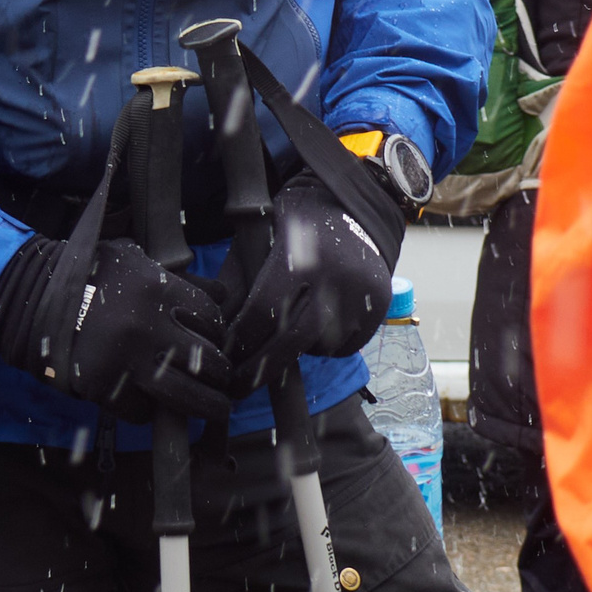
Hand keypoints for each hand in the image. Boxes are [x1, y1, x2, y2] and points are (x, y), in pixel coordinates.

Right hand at [0, 232, 234, 424]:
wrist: (31, 298)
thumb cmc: (87, 275)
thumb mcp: (132, 262)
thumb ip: (178, 279)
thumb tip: (225, 297)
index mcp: (158, 289)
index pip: (212, 319)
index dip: (216, 332)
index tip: (211, 340)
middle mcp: (148, 326)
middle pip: (209, 361)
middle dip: (218, 372)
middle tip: (217, 377)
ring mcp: (128, 361)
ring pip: (188, 397)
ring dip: (206, 406)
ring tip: (212, 408)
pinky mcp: (105, 388)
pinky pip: (143, 412)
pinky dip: (147, 410)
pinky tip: (145, 398)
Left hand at [221, 170, 403, 390]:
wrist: (354, 204)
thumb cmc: (294, 220)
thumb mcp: (259, 235)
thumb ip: (238, 278)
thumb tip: (211, 327)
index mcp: (300, 256)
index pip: (264, 311)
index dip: (241, 340)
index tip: (223, 358)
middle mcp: (336, 278)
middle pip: (292, 340)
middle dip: (260, 369)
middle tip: (236, 387)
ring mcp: (362, 296)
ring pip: (318, 347)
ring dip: (291, 357)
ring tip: (268, 354)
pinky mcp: (379, 308)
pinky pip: (344, 347)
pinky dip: (321, 350)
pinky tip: (305, 337)